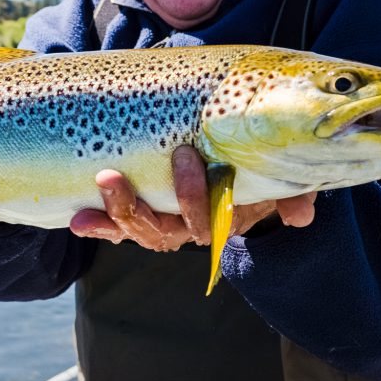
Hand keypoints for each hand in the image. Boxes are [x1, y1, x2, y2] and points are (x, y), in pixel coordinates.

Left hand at [68, 145, 315, 250]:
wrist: (233, 149)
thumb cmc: (256, 161)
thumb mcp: (278, 175)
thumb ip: (293, 192)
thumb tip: (301, 216)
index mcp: (222, 218)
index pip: (206, 221)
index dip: (194, 197)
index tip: (186, 156)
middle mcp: (189, 227)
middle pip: (164, 232)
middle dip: (142, 206)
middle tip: (125, 171)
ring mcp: (163, 221)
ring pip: (139, 230)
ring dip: (117, 211)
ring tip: (103, 180)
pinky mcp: (140, 212)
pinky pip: (118, 225)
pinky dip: (99, 224)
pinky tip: (79, 218)